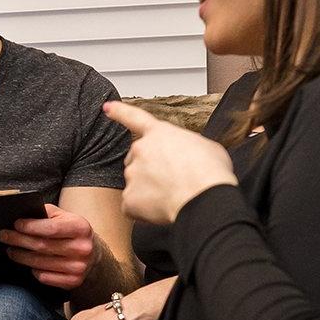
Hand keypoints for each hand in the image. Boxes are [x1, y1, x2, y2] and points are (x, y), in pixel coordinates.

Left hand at [0, 204, 97, 289]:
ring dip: (21, 257)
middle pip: (42, 246)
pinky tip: (27, 264)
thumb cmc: (71, 231)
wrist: (92, 253)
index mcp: (81, 228)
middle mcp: (82, 248)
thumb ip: (46, 213)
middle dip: (19, 241)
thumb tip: (22, 215)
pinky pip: (45, 277)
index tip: (16, 225)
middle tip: (4, 236)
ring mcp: (79, 267)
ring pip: (40, 263)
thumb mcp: (64, 216)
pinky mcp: (73, 281)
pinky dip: (33, 271)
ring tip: (11, 250)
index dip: (31, 227)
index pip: (51, 228)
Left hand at [106, 102, 238, 224]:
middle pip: (137, 160)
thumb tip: (188, 155)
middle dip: (148, 170)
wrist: (204, 197)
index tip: (108, 108)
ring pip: (136, 185)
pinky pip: (133, 207)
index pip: (134, 117)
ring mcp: (132, 174)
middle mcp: (141, 150)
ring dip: (149, 191)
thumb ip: (187, 146)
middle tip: (170, 181)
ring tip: (172, 196)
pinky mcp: (129, 199)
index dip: (119, 111)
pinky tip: (162, 210)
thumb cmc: (211, 172)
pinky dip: (144, 212)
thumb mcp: (206, 146)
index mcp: (159, 133)